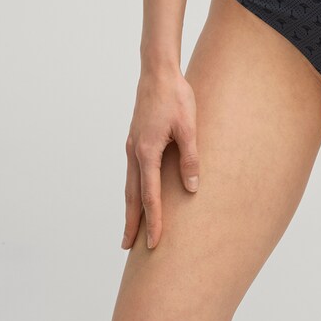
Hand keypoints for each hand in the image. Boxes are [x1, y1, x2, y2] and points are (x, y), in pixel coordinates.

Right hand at [121, 67, 199, 250]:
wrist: (158, 72)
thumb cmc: (175, 97)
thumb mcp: (188, 127)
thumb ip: (190, 158)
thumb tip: (192, 188)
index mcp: (147, 152)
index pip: (150, 196)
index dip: (153, 221)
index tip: (154, 244)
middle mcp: (134, 152)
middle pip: (132, 196)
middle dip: (132, 222)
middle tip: (128, 248)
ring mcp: (132, 145)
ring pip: (130, 184)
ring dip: (130, 207)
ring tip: (130, 228)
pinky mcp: (135, 138)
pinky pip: (132, 171)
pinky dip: (132, 189)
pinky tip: (137, 193)